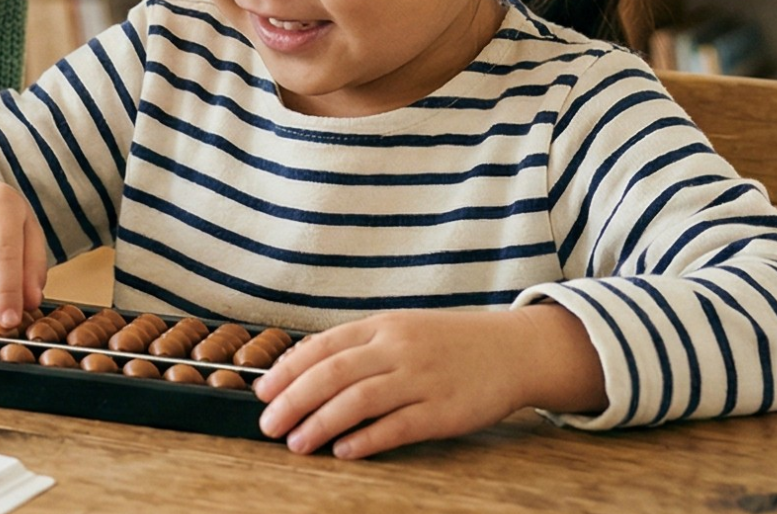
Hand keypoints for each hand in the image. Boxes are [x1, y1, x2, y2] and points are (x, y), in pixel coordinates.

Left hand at [254, 303, 605, 457]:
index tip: (262, 392)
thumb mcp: (401, 329)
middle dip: (293, 400)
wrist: (513, 350)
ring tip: (297, 443)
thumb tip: (303, 362)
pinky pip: (398, 426)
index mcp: (382, 326)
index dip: (287, 370)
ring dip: (320, 423)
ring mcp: (422, 379)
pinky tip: (343, 451)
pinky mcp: (444, 411)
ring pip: (358, 400)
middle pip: (332, 374)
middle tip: (268, 424)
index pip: (323, 347)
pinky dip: (366, 439)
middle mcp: (398, 349)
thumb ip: (357, 345)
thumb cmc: (449, 343)